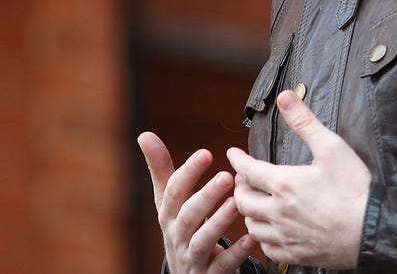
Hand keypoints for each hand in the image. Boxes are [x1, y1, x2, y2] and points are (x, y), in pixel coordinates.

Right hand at [137, 132, 256, 273]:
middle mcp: (178, 236)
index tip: (206, 153)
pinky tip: (251, 239)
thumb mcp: (169, 202)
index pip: (173, 192)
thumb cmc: (181, 229)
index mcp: (169, 215)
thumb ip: (161, 169)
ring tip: (237, 204)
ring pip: (202, 241)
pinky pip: (222, 265)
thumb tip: (144, 135)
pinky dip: (236, 253)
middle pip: (188, 216)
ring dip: (219, 222)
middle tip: (226, 177)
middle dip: (205, 196)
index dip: (188, 173)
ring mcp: (193, 257)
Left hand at [227, 90, 371, 268]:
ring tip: (253, 204)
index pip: (248, 170)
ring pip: (251, 226)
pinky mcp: (295, 253)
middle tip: (244, 179)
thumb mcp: (331, 147)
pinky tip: (270, 232)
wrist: (371, 228)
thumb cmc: (354, 189)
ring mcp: (285, 235)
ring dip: (248, 212)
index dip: (237, 159)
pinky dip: (263, 238)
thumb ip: (305, 121)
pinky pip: (267, 249)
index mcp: (284, 184)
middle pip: (243, 200)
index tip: (233, 154)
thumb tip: (286, 97)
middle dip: (239, 186)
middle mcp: (278, 212)